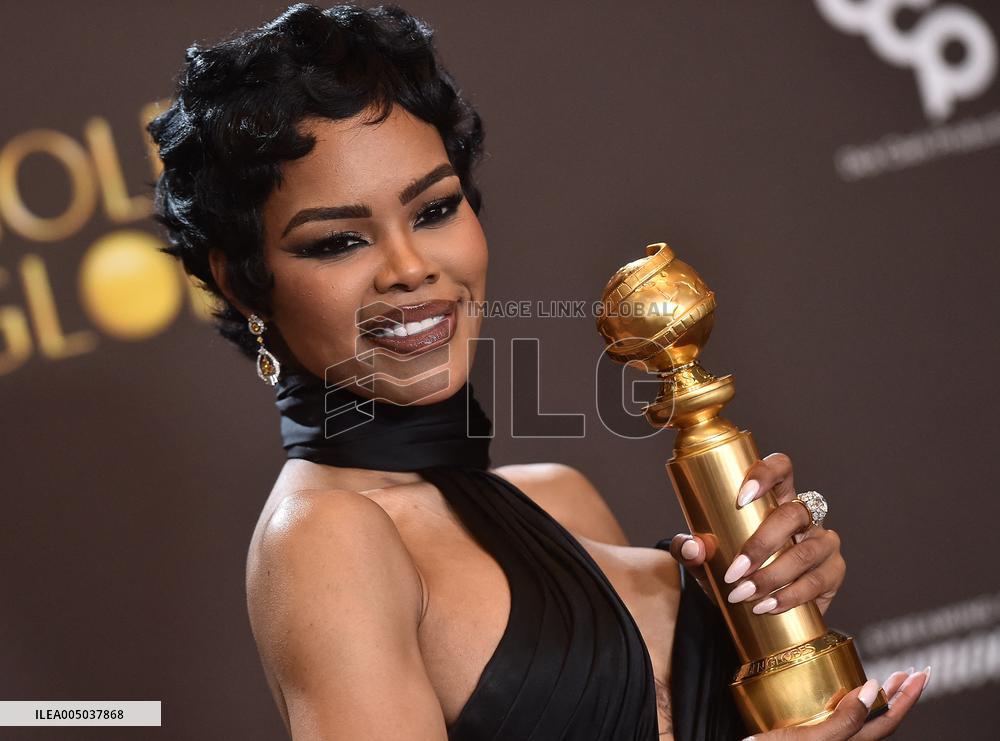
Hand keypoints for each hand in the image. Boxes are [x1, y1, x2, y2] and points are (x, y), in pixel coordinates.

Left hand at [669, 452, 844, 614]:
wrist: (751, 612)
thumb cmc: (730, 572)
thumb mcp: (704, 561)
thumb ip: (690, 551)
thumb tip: (692, 546)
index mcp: (775, 497)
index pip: (781, 469)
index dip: (766, 474)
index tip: (741, 497)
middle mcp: (804, 516)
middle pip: (792, 514)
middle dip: (762, 543)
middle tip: (734, 570)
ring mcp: (823, 543)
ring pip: (805, 552)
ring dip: (772, 576)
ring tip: (744, 594)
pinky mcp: (833, 573)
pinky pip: (817, 582)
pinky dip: (789, 596)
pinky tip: (767, 606)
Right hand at [745, 666, 930, 739]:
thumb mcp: (812, 739)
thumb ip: (845, 719)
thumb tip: (875, 688)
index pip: (888, 721)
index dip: (907, 698)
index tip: (917, 674)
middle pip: (881, 719)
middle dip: (901, 694)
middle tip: (912, 671)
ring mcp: (829, 738)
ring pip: (864, 718)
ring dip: (882, 696)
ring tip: (891, 678)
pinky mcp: (811, 732)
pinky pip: (842, 715)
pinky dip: (853, 699)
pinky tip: (845, 687)